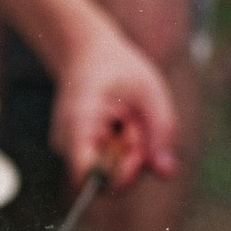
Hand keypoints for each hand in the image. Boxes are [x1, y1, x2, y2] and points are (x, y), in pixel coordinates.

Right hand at [48, 35, 177, 189]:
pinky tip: (118, 124)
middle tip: (138, 122)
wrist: (86, 55)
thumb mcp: (150, 92)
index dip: (117, 176)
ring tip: (127, 118)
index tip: (139, 154)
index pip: (85, 174)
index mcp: (79, 121)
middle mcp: (65, 141)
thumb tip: (166, 173)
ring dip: (129, 150)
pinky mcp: (74, 152)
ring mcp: (66, 149)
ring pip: (109, 171)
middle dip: (134, 157)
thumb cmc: (117, 69)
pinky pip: (105, 164)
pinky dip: (121, 149)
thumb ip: (161, 132)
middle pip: (106, 176)